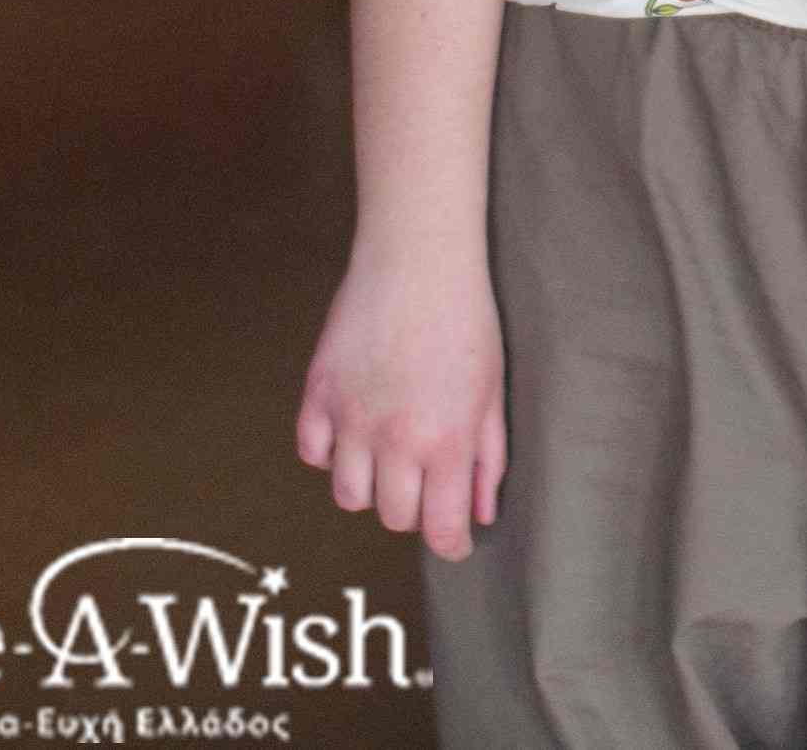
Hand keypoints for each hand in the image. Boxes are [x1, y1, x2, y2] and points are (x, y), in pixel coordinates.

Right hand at [295, 243, 506, 561]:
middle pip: (393, 517)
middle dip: (415, 510)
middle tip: (428, 482)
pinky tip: (353, 432)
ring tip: (390, 455)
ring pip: (349, 496)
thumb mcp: (493, 391)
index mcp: (446, 440)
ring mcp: (350, 419)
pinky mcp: (317, 395)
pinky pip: (313, 454)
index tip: (455, 545)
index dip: (451, 546)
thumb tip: (480, 514)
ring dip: (372, 486)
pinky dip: (330, 453)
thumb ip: (488, 458)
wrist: (418, 260)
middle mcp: (394, 440)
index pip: (440, 528)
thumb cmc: (467, 320)